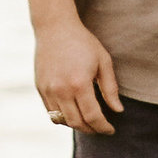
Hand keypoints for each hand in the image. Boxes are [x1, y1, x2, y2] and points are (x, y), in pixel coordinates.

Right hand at [24, 0, 122, 133]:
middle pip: (77, 123)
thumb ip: (110, 88)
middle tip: (101, 128)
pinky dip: (63, 118)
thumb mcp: (103, 61)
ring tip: (88, 122)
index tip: (111, 130)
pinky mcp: (40, 89)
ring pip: (62, 121)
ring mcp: (48, 91)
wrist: (54, 27)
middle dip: (91, 130)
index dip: (103, 127)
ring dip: (77, 125)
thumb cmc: (83, 42)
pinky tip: (74, 112)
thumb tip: (118, 111)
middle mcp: (61, 90)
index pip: (92, 117)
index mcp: (79, 84)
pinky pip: (51, 113)